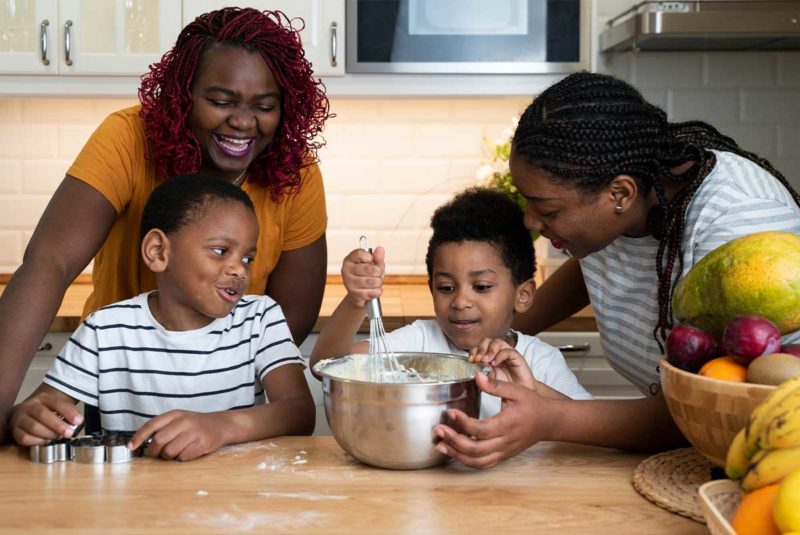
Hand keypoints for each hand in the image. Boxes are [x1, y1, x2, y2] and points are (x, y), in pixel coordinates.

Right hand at [10, 390, 82, 445]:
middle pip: (42, 414)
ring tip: (58, 437)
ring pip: (33, 427)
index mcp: (43, 398)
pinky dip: (38, 441)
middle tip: (69, 433)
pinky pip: (25, 438)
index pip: (56, 402)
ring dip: (49, 434)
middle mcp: (29, 406)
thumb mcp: (59, 407)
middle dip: (58, 425)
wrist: (25, 413)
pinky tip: (46, 441)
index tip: (78, 421)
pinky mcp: (15, 431)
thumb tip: (78, 422)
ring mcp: (20, 419)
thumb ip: (69, 412)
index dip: (68, 412)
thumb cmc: (46, 411)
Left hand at [127, 410, 225, 461]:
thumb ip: (162, 427)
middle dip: (154, 451)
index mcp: (175, 414)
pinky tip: (188, 451)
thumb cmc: (194, 424)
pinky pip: (183, 457)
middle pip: (159, 441)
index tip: (131, 446)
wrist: (220, 425)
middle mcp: (184, 421)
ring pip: (170, 451)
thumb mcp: (178, 419)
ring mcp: (194, 432)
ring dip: (169, 456)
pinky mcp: (202, 444)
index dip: (139, 436)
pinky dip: (182, 458)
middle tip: (157, 453)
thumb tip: (140, 443)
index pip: (152, 425)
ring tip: (176, 450)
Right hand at [341, 246, 384, 306]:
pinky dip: (377, 291)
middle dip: (378, 272)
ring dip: (379, 282)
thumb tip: (380, 249)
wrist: (360, 293)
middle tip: (377, 273)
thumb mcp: (374, 264)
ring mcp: (349, 283)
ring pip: (372, 281)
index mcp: (349, 259)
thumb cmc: (367, 276)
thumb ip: (377, 257)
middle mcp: (346, 270)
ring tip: (376, 281)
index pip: (360, 254)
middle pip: (369, 269)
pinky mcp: (354, 294)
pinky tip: (374, 289)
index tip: (371, 260)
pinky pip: (373, 292)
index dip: (370, 257)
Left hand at [433, 372, 550, 468]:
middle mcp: (505, 442)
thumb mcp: (516, 390)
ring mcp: (504, 451)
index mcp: (507, 424)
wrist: (548, 421)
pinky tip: (454, 452)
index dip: (462, 423)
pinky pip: (483, 464)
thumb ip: (495, 385)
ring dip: (456, 455)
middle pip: (475, 449)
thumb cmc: (532, 405)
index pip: (480, 429)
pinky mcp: (503, 456)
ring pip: (477, 461)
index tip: (450, 412)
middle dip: (454, 441)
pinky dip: (467, 461)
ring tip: (440, 444)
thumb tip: (477, 376)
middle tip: (438, 429)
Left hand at [468, 338, 535, 388]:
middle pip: (486, 341)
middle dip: (480, 349)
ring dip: (489, 350)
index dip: (473, 352)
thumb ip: (482, 377)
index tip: (470, 360)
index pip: (478, 348)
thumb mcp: (490, 382)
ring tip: (486, 361)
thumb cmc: (506, 386)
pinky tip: (495, 363)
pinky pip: (508, 351)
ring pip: (497, 342)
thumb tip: (474, 374)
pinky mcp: (516, 357)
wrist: (521, 391)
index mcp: (488, 357)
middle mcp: (496, 353)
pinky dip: (500, 356)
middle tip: (478, 359)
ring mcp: (506, 353)